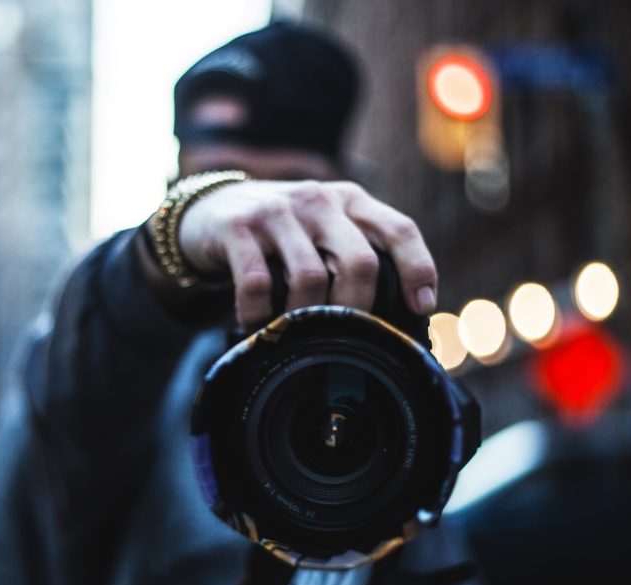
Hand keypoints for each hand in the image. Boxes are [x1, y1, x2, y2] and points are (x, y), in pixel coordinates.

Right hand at [178, 180, 436, 328]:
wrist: (209, 210)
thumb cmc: (279, 234)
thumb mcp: (322, 230)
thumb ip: (353, 255)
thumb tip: (398, 316)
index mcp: (349, 201)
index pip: (398, 229)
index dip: (417, 268)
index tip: (421, 306)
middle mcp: (318, 200)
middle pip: (358, 260)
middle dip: (358, 308)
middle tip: (347, 337)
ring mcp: (276, 211)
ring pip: (309, 277)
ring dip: (305, 318)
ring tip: (295, 335)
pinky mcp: (238, 227)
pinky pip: (257, 283)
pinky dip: (260, 314)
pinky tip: (257, 325)